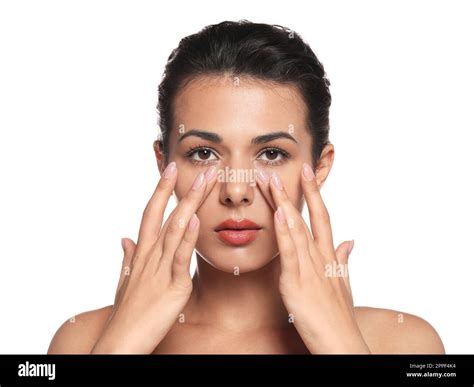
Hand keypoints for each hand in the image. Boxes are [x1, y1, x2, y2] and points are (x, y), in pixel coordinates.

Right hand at [91, 162, 216, 352]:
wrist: (121, 342)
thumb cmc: (126, 313)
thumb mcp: (125, 281)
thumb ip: (127, 257)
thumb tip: (124, 238)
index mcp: (142, 254)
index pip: (151, 214)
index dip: (160, 191)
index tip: (171, 170)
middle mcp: (149, 256)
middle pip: (166, 215)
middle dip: (182, 190)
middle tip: (201, 169)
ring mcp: (160, 270)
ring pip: (174, 230)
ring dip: (190, 204)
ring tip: (205, 182)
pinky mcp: (172, 287)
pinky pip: (180, 259)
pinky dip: (187, 238)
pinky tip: (196, 220)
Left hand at [255, 163, 369, 353]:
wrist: (342, 344)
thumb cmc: (339, 317)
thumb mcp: (343, 284)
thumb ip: (344, 260)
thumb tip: (350, 240)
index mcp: (328, 257)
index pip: (321, 218)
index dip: (314, 194)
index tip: (307, 174)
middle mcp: (320, 258)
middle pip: (307, 218)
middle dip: (297, 192)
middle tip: (284, 168)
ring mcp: (310, 269)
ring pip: (296, 230)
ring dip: (284, 204)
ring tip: (273, 182)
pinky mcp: (298, 284)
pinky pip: (290, 254)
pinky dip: (285, 234)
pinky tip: (279, 215)